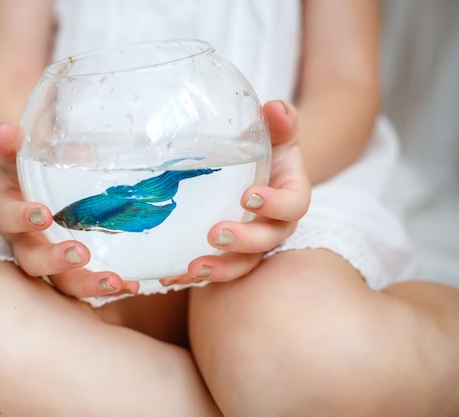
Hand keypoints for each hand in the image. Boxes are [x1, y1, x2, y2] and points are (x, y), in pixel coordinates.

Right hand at [0, 124, 139, 296]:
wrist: (40, 188)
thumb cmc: (30, 172)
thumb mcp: (21, 157)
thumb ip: (12, 146)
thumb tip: (5, 131)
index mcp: (9, 213)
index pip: (6, 219)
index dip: (21, 219)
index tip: (42, 215)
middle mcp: (26, 244)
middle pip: (32, 262)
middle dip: (55, 260)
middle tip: (80, 253)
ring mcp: (50, 262)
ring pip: (62, 282)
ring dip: (87, 284)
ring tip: (114, 282)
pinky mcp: (73, 272)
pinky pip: (87, 285)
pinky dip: (108, 287)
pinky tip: (131, 286)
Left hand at [161, 100, 309, 284]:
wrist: (261, 169)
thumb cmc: (269, 147)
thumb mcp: (277, 131)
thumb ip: (280, 121)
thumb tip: (274, 108)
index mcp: (291, 194)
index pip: (293, 204)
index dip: (275, 204)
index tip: (248, 196)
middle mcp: (275, 225)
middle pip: (267, 240)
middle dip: (243, 241)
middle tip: (215, 234)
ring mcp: (254, 244)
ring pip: (243, 264)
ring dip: (219, 269)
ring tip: (191, 268)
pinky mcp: (231, 254)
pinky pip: (217, 269)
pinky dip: (194, 275)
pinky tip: (170, 276)